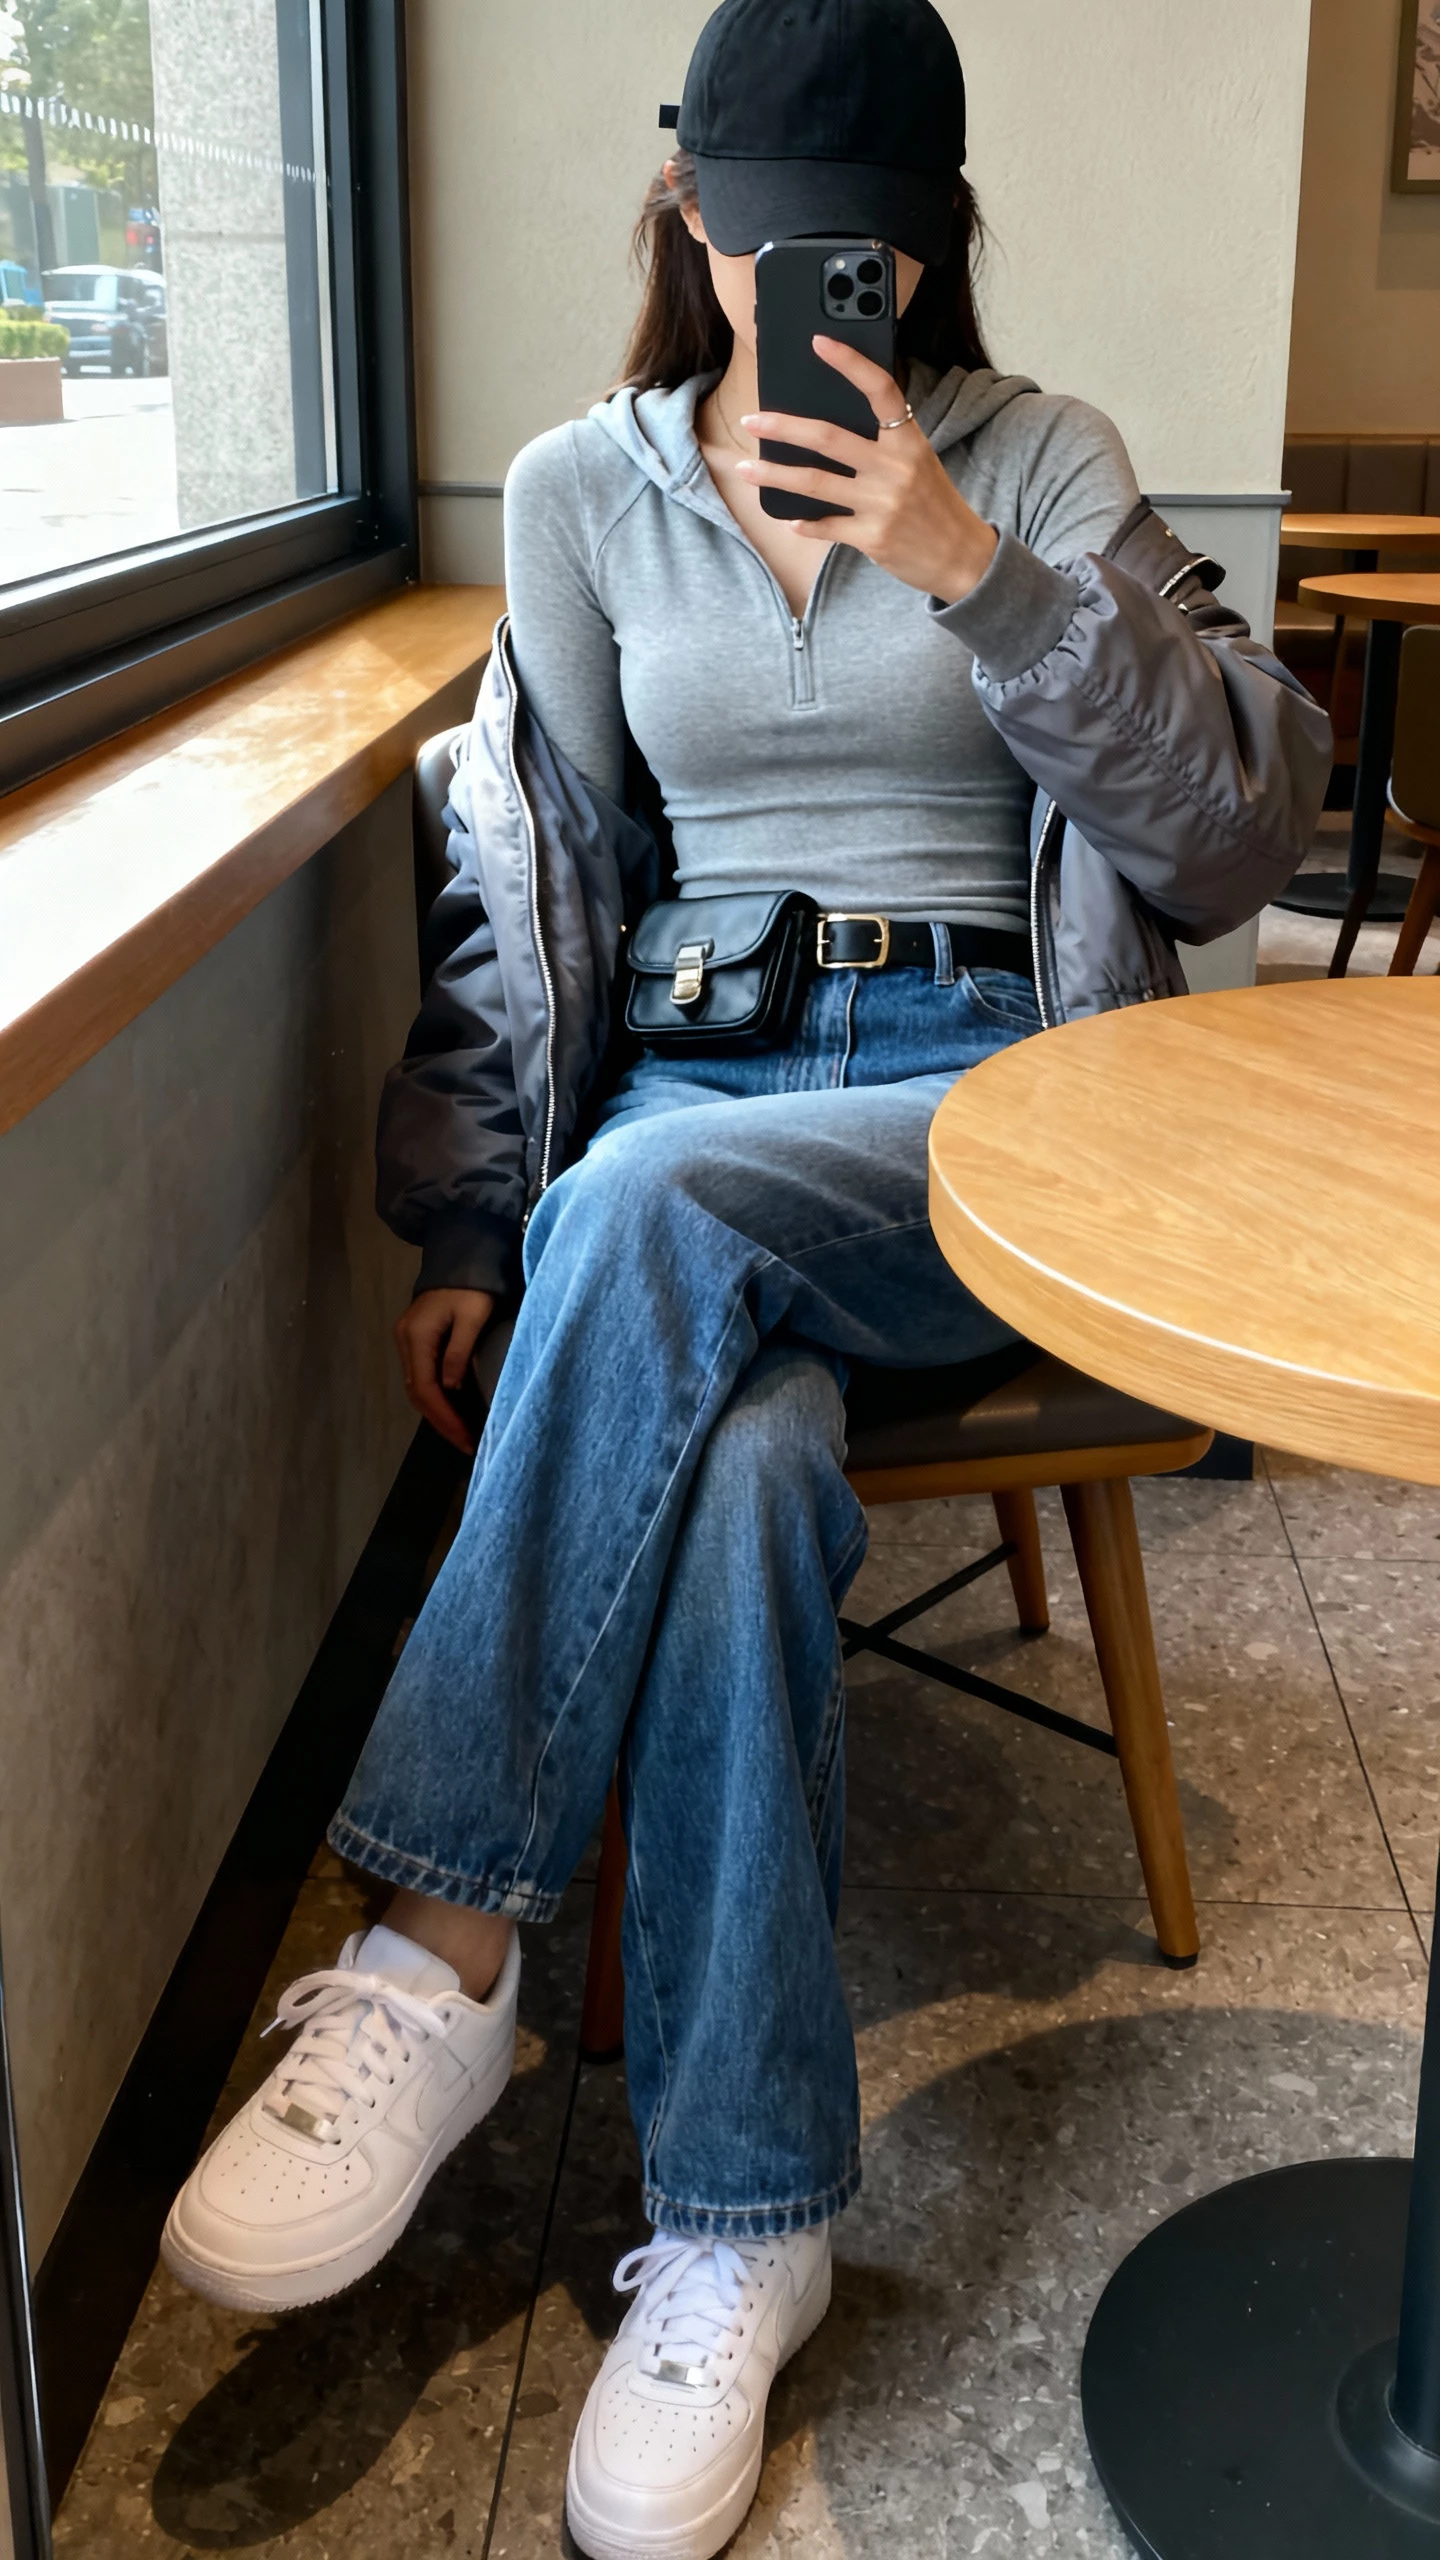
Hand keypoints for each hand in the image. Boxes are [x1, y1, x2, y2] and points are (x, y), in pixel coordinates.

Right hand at [394, 1286, 494, 1454]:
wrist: (462, 1255)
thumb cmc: (472, 1285)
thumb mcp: (472, 1316)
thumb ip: (459, 1352)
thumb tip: (450, 1388)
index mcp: (416, 1336)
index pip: (426, 1388)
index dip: (444, 1416)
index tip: (464, 1437)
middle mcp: (405, 1341)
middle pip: (417, 1392)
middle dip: (440, 1421)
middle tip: (465, 1443)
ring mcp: (407, 1340)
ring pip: (417, 1387)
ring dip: (437, 1412)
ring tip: (460, 1433)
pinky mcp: (415, 1340)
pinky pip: (422, 1376)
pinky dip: (435, 1397)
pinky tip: (452, 1410)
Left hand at [738, 336, 997, 603]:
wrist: (961, 557)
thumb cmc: (934, 504)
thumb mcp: (919, 462)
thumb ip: (884, 443)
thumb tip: (828, 428)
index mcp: (909, 440)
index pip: (880, 389)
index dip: (850, 363)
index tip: (819, 342)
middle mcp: (895, 468)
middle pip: (829, 439)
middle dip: (783, 428)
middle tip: (751, 421)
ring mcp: (882, 504)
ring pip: (815, 484)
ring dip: (773, 476)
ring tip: (744, 469)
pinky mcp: (872, 537)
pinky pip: (826, 526)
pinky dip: (804, 524)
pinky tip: (787, 519)